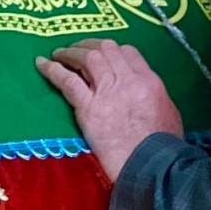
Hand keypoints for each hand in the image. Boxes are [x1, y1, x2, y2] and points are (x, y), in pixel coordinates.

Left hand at [36, 39, 182, 182]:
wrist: (150, 165)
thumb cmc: (163, 146)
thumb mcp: (169, 113)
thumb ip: (154, 96)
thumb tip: (144, 94)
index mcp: (149, 81)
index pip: (128, 52)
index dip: (112, 49)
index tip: (103, 53)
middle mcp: (127, 80)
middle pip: (105, 49)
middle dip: (89, 44)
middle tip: (77, 48)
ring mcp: (107, 91)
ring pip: (86, 58)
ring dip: (71, 52)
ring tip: (59, 53)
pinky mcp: (88, 108)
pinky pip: (67, 81)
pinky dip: (52, 70)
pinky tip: (42, 64)